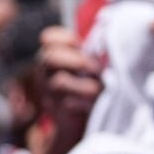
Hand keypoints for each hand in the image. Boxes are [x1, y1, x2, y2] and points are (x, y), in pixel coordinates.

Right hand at [35, 25, 103, 144]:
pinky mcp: (58, 111)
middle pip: (49, 58)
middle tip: (95, 68)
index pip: (48, 38)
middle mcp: (44, 74)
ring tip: (98, 89)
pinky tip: (94, 103)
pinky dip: (85, 103)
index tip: (80, 45)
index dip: (65, 38)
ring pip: (58, 82)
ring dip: (84, 84)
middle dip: (76, 60)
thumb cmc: (89, 85)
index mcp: (51, 57)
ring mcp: (49, 93)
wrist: (81, 122)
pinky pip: (68, 104)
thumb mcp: (87, 65)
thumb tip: (109, 31)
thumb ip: (90, 51)